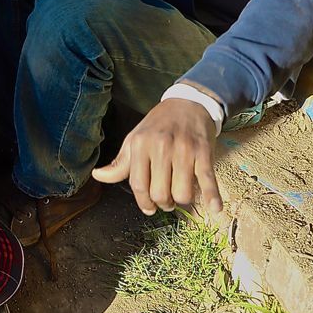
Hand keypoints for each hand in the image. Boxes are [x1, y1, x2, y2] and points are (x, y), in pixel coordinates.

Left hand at [92, 98, 222, 215]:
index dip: (143, 202)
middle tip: (167, 200)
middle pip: (160, 193)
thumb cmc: (158, 126)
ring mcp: (183, 150)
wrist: (187, 103)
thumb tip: (98, 176)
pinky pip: (208, 181)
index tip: (149, 208)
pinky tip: (214, 208)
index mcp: (140, 144)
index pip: (138, 185)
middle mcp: (160, 147)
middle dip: (164, 204)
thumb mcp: (135, 139)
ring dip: (183, 201)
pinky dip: (212, 197)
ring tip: (181, 194)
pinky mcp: (203, 153)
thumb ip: (120, 162)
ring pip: (183, 193)